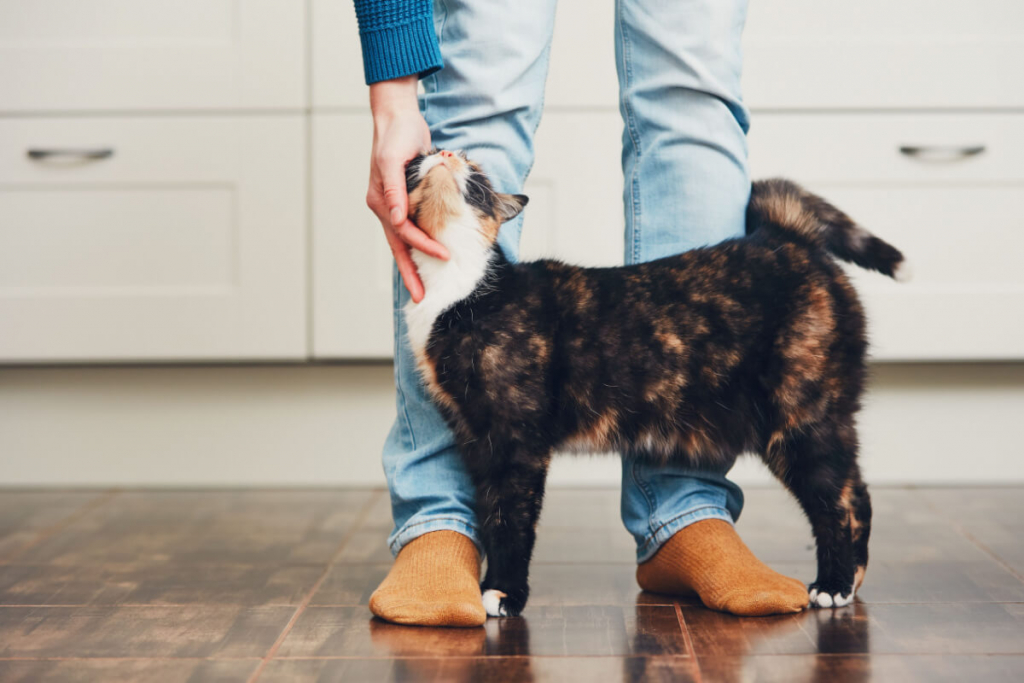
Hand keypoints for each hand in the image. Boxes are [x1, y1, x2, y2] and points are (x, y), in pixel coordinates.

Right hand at [366, 76, 449, 302]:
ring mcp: (394, 205)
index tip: (444, 255)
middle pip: (399, 247)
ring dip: (413, 264)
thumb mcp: (394, 158)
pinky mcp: (405, 200)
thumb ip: (395, 189)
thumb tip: (397, 219)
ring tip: (421, 287)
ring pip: (404, 242)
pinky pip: (411, 229)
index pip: (404, 232)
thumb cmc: (396, 135)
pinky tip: (425, 258)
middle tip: (420, 298)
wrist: (398, 118)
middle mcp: (386, 207)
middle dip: (410, 274)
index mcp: (381, 200)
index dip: (424, 246)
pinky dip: (418, 245)